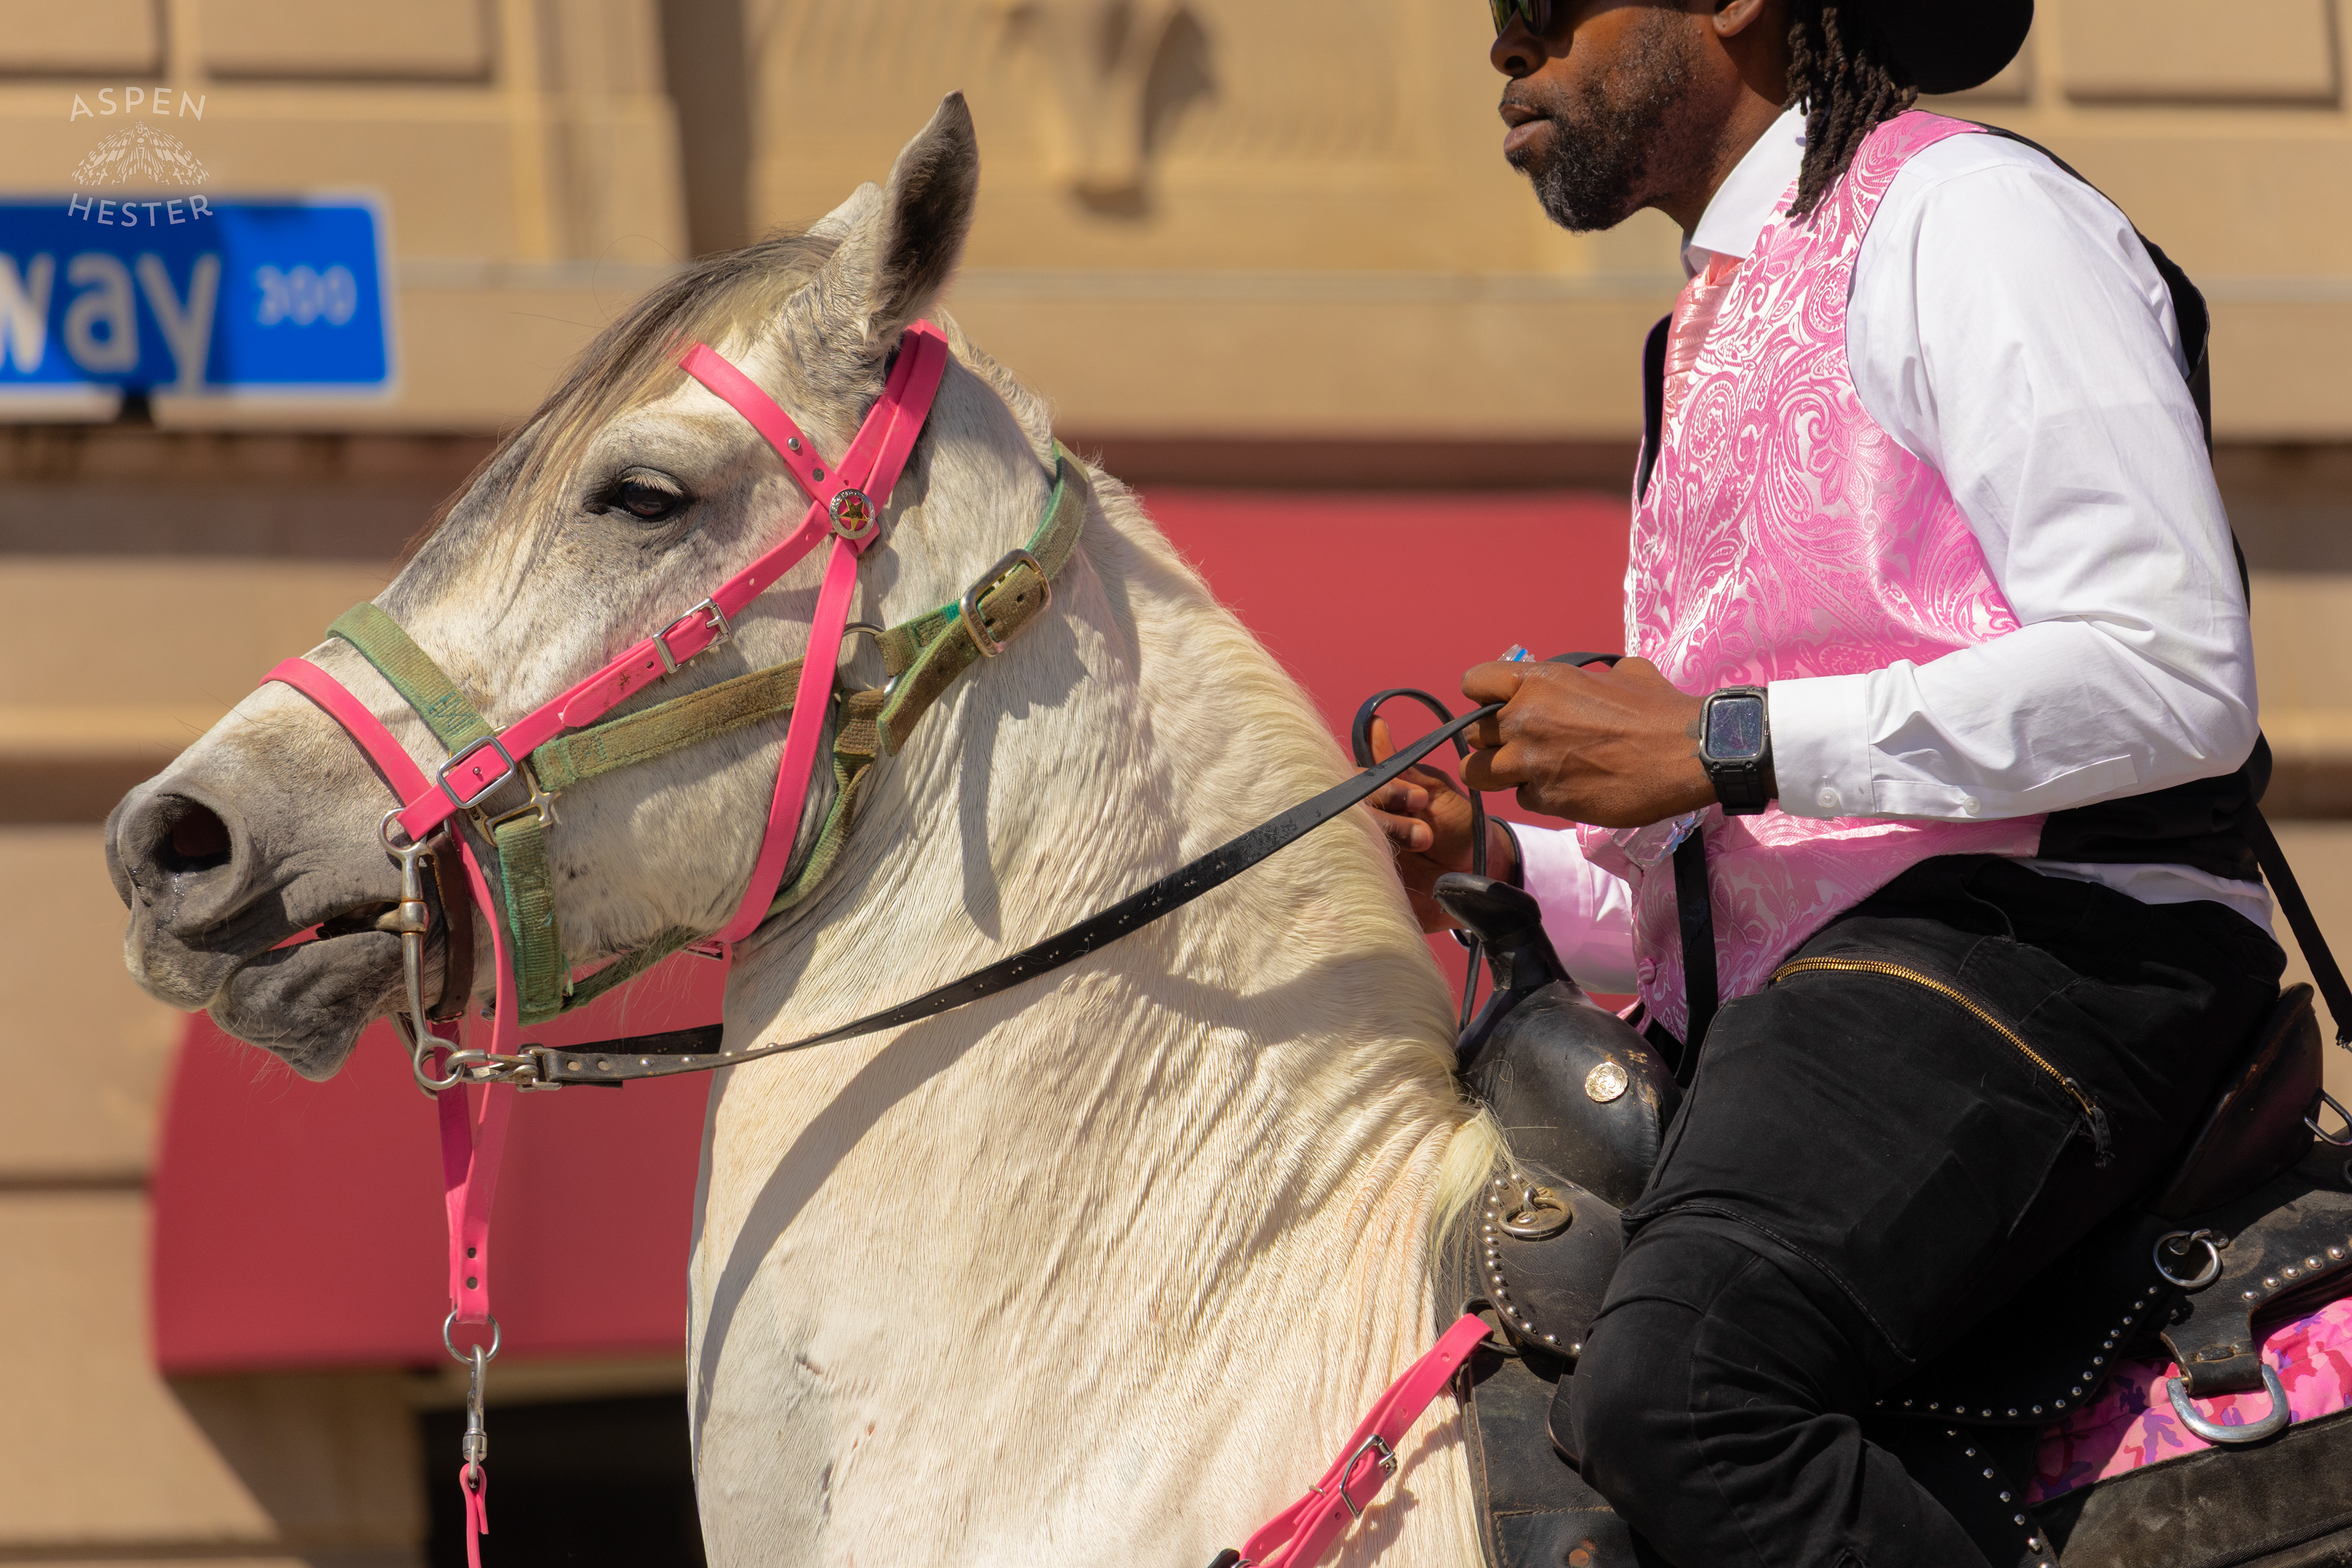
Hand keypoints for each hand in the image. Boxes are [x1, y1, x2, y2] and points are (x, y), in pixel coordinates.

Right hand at [1362, 715, 1518, 932]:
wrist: (1481, 873)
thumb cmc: (1459, 825)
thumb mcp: (1436, 792)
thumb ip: (1402, 767)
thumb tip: (1375, 724)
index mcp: (1376, 800)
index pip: (1358, 787)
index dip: (1383, 791)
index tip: (1418, 798)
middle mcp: (1364, 827)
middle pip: (1350, 819)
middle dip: (1388, 819)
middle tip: (1424, 828)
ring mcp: (1365, 858)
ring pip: (1352, 850)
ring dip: (1389, 844)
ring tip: (1425, 842)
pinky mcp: (1370, 889)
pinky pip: (1357, 885)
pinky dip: (1374, 881)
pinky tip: (1396, 878)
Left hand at [1460, 656, 1728, 827]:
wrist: (1687, 754)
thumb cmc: (1659, 708)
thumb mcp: (1620, 673)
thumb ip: (1585, 677)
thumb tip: (1587, 678)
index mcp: (1539, 682)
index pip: (1473, 682)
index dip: (1483, 696)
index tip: (1499, 706)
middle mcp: (1525, 720)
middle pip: (1470, 734)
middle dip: (1490, 740)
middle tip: (1518, 745)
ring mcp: (1532, 763)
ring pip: (1477, 773)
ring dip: (1499, 774)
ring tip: (1527, 772)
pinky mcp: (1547, 800)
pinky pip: (1521, 799)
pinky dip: (1538, 796)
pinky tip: (1567, 788)